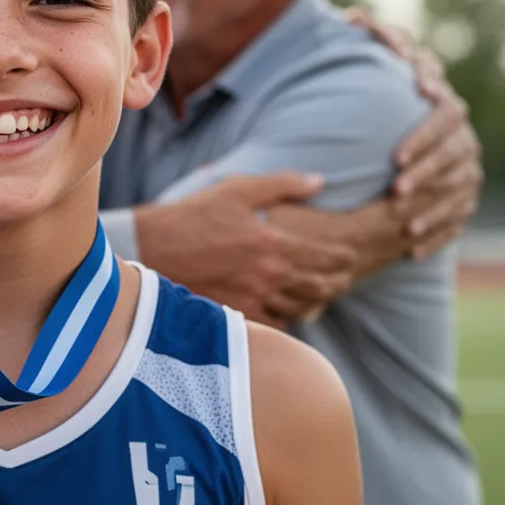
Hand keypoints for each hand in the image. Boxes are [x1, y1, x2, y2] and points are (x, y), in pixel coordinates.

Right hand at [135, 173, 357, 327]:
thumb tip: (319, 182)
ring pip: (299, 308)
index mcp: (272, 242)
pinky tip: (290, 312)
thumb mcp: (237, 189)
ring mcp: (251, 297)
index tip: (350, 256)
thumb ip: (282, 184)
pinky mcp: (234, 313)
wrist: (153, 248)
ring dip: (316, 302)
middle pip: (317, 286)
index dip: (342, 257)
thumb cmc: (194, 215)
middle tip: (345, 279)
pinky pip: (273, 323)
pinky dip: (287, 318)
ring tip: (323, 297)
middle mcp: (267, 274)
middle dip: (336, 282)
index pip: (323, 254)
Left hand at [347, 7, 482, 258]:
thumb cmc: (374, 88)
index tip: (395, 158)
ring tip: (403, 226)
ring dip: (430, 208)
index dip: (422, 138)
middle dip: (425, 174)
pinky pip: (455, 217)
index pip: (443, 117)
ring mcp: (463, 163)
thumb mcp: (374, 62)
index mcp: (440, 101)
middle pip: (450, 154)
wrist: (393, 130)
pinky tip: (411, 249)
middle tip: (395, 190)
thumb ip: (369, 39)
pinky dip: (435, 233)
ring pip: (455, 188)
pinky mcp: (460, 194)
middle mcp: (457, 132)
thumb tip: (352, 14)